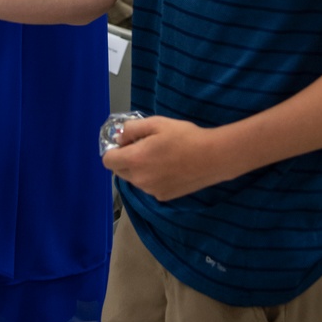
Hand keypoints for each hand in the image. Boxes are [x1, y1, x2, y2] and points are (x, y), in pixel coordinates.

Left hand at [102, 116, 226, 200]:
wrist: (213, 157)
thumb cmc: (184, 136)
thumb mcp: (156, 123)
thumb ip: (131, 129)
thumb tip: (118, 138)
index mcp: (135, 160)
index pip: (108, 161)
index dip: (113, 150)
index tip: (126, 143)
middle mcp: (139, 180)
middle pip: (120, 171)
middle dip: (126, 159)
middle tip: (144, 147)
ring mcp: (151, 191)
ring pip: (135, 180)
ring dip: (139, 169)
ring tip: (160, 157)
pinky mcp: (163, 197)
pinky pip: (149, 187)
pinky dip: (153, 178)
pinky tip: (169, 168)